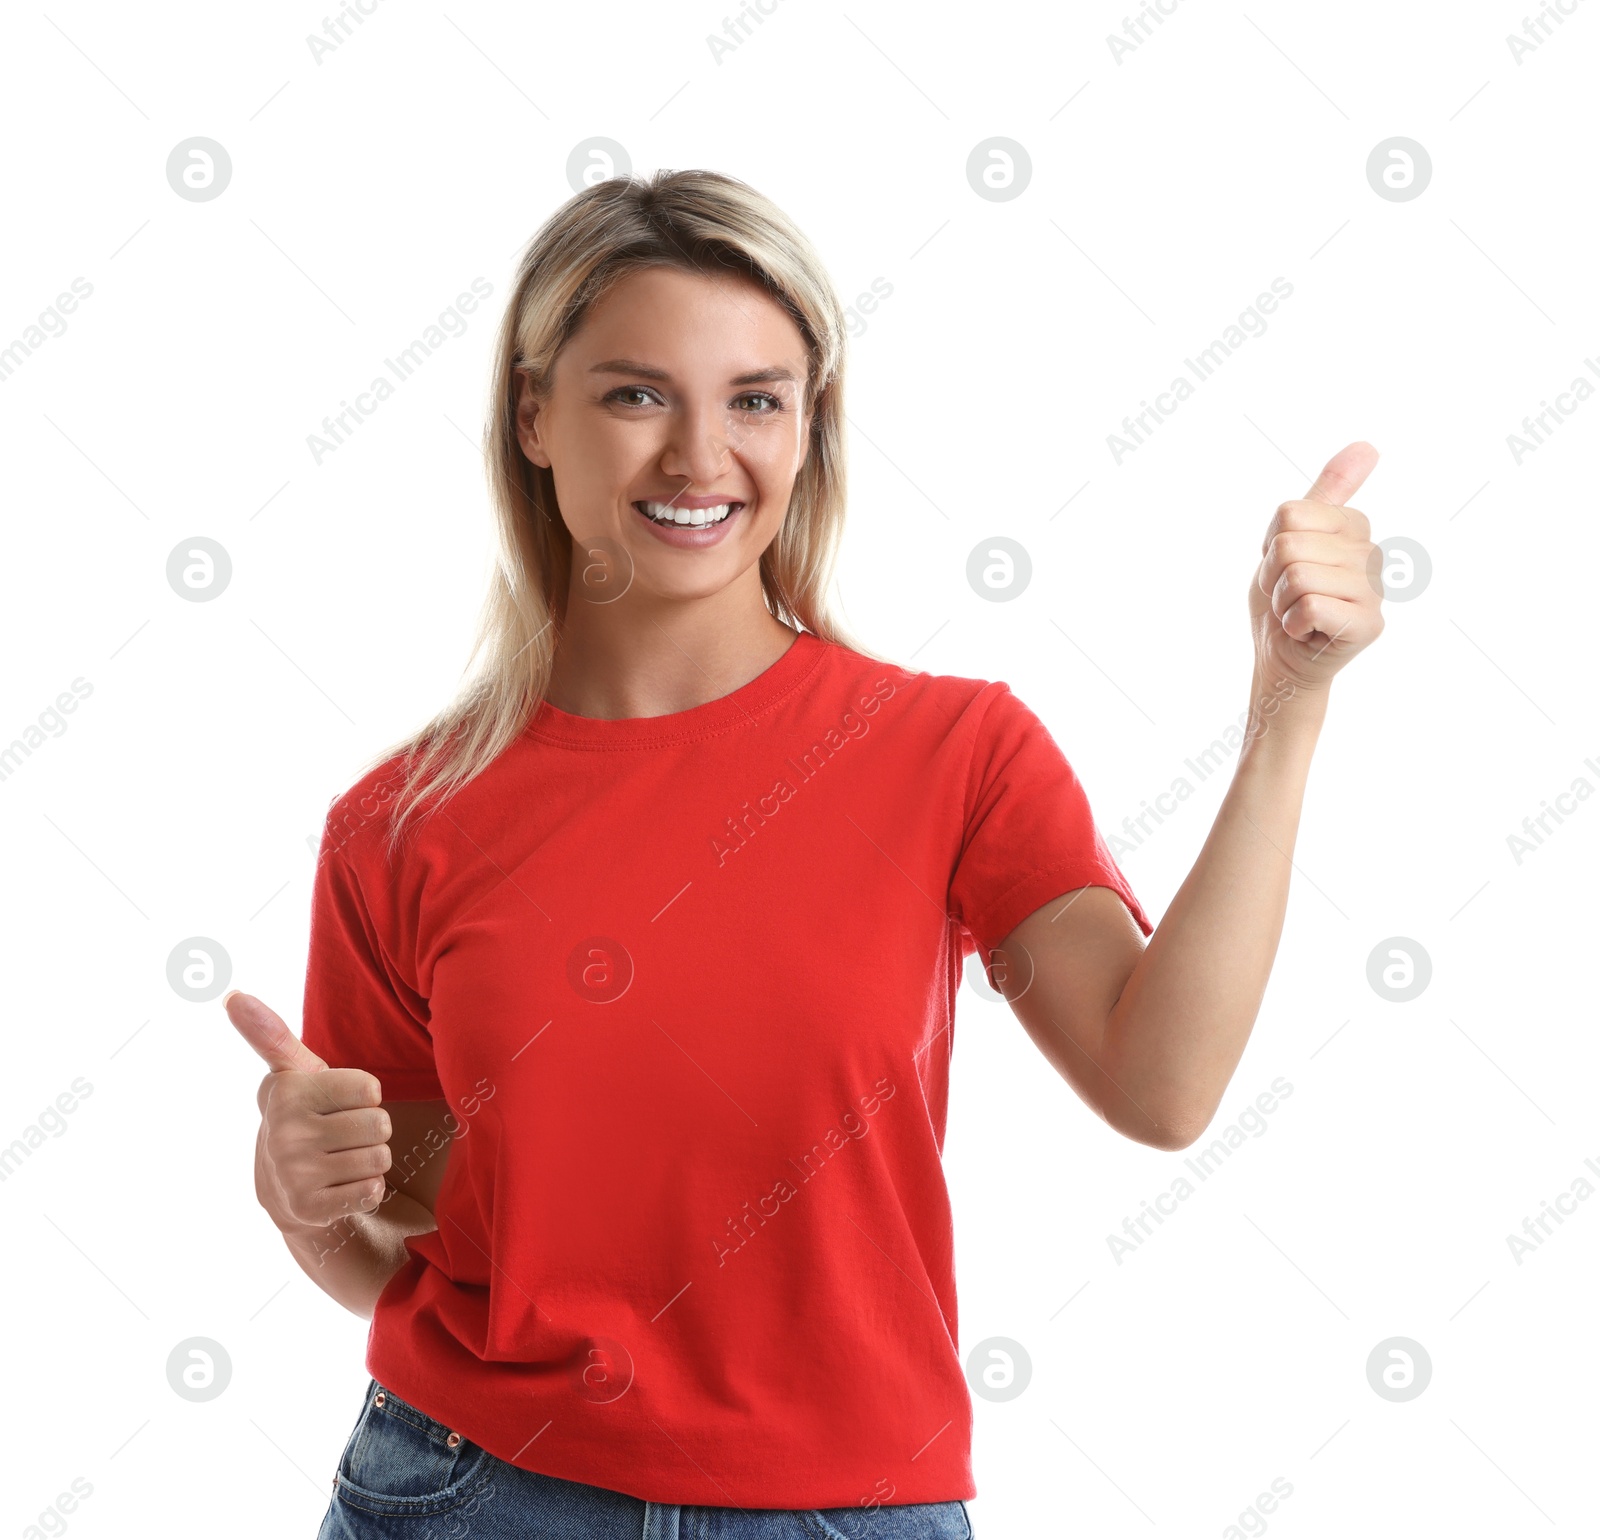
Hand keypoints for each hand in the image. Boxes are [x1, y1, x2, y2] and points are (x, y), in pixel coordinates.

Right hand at [225, 990, 392, 1233]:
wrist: (286, 1190)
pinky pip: (372, 1191)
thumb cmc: (304, 1115)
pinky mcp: (310, 1210)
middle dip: (371, 1131)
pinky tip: (341, 1187)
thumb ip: (270, 1033)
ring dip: (370, 1161)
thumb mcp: (293, 1072)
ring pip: (380, 1158)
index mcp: (286, 1093)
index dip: (364, 1096)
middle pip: (379, 1124)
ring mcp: (295, 1174)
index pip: (371, 1088)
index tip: (338, 1104)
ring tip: (341, 1160)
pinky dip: (366, 1190)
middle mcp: (285, 1133)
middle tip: (341, 1136)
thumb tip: (232, 995)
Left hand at [1249, 441, 1384, 694]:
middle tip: (1289, 596)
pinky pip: (1310, 605)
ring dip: (1282, 602)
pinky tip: (1306, 631)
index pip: (1290, 514)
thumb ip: (1325, 492)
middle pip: (1290, 545)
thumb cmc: (1284, 599)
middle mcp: (1371, 554)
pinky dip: (1292, 623)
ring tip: (1298, 614)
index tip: (1283, 567)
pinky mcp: (1369, 624)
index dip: (1270, 545)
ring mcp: (1374, 590)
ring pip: (1298, 575)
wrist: (1280, 658)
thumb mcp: (1292, 537)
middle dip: (1274, 577)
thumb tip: (1367, 445)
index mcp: (1353, 526)